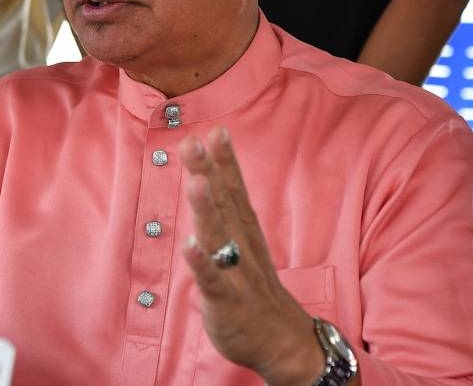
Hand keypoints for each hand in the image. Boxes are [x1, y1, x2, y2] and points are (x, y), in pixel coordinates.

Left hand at [179, 127, 323, 385]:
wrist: (283, 342)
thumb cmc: (255, 289)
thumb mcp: (243, 245)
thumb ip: (225, 212)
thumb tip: (208, 174)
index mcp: (245, 232)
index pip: (235, 190)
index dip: (225, 161)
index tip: (216, 130)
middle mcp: (242, 247)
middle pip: (224, 205)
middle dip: (209, 173)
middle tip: (194, 142)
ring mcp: (235, 273)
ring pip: (219, 237)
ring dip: (207, 210)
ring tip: (196, 181)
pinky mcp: (225, 301)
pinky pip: (212, 281)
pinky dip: (201, 264)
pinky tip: (189, 246)